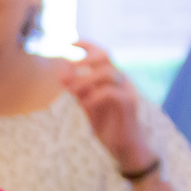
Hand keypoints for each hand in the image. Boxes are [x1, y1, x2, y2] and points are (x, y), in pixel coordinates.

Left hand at [61, 41, 153, 173]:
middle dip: (85, 58)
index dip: (86, 45)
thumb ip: (77, 91)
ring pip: (107, 72)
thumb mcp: (87, 105)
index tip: (69, 43)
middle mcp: (121, 80)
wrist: (123, 147)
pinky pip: (110, 92)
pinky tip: (84, 106)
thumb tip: (60, 75)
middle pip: (106, 56)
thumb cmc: (106, 125)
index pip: (101, 53)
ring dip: (85, 80)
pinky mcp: (130, 103)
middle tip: (69, 68)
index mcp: (111, 78)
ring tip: (73, 93)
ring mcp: (127, 90)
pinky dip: (93, 97)